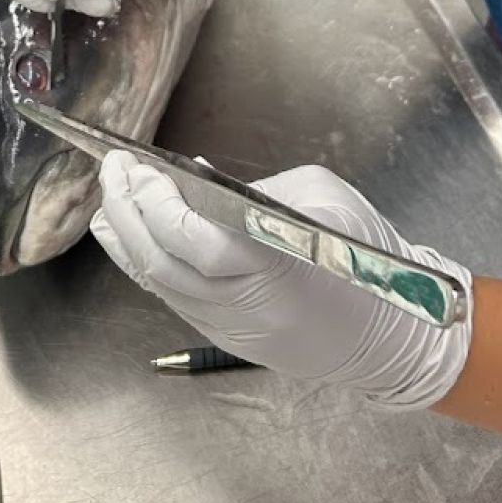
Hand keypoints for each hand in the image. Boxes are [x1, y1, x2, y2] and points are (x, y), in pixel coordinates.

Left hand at [91, 153, 472, 407]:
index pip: (197, 239)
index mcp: (277, 263)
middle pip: (165, 262)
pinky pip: (171, 296)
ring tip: (110, 197)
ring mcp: (232, 327)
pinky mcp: (225, 336)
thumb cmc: (365, 253)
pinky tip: (125, 234)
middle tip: (114, 170)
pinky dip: (141, 261)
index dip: (158, 203)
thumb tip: (194, 178)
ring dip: (126, 237)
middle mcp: (246, 304)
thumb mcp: (322, 198)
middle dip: (130, 212)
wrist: (392, 334)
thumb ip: (253, 190)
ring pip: (159, 284)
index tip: (139, 166)